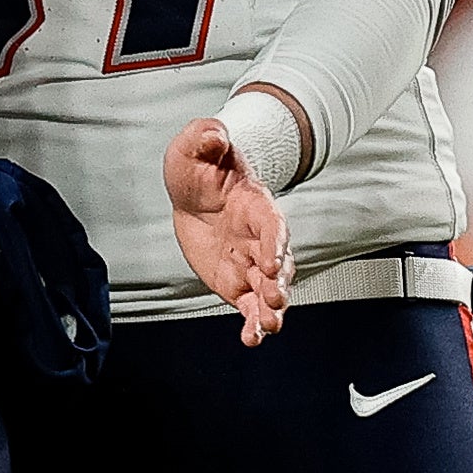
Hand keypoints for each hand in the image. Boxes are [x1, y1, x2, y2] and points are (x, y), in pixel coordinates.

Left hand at [164, 117, 292, 341]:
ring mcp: (251, 263)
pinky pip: (250, 307)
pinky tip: (252, 339)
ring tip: (269, 326)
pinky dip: (253, 324)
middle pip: (278, 263)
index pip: (272, 224)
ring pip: (269, 290)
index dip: (274, 243)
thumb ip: (206, 137)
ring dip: (271, 309)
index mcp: (256, 205)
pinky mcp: (238, 283)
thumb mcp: (195, 144)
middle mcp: (260, 238)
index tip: (271, 261)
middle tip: (274, 298)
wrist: (194, 191)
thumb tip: (213, 133)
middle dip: (278, 282)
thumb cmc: (201, 166)